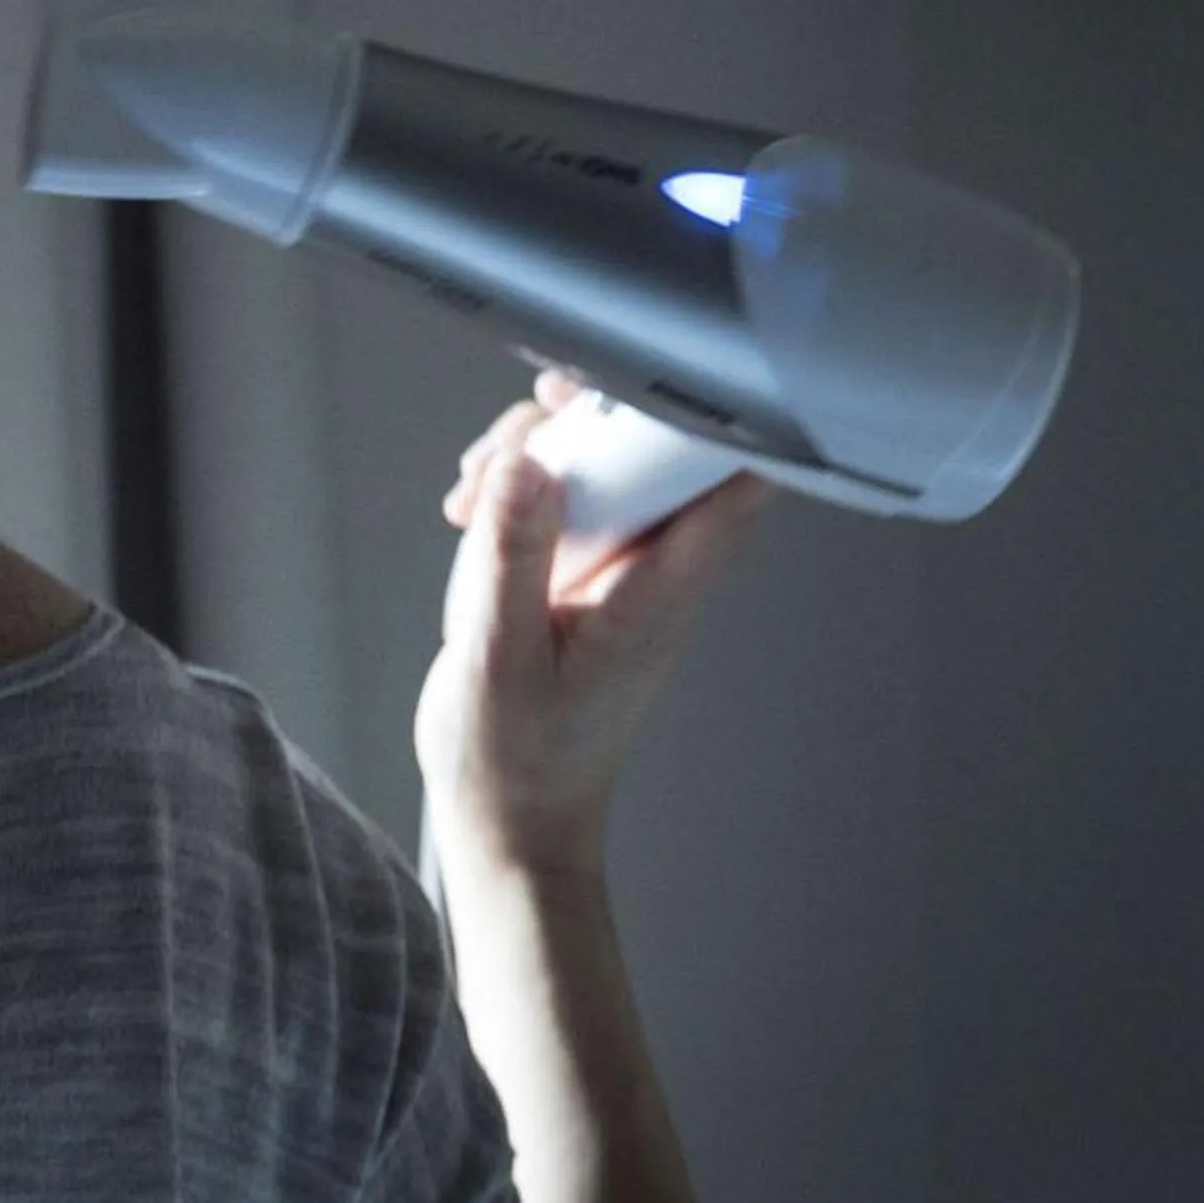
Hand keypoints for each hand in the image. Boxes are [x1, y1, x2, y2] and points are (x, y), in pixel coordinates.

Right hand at [414, 369, 771, 877]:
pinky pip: (567, 500)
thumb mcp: (496, 655)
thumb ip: (513, 554)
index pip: (731, 484)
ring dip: (540, 453)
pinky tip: (472, 512)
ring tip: (474, 488)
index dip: (703, 417)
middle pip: (659, 453)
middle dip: (595, 416)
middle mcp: (651, 573)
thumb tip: (528, 463)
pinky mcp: (579, 575)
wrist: (510, 819)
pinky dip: (519, 489)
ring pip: (605, 467)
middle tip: (532, 420)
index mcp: (658, 594)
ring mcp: (616, 572)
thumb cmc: (515, 760)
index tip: (632, 384)